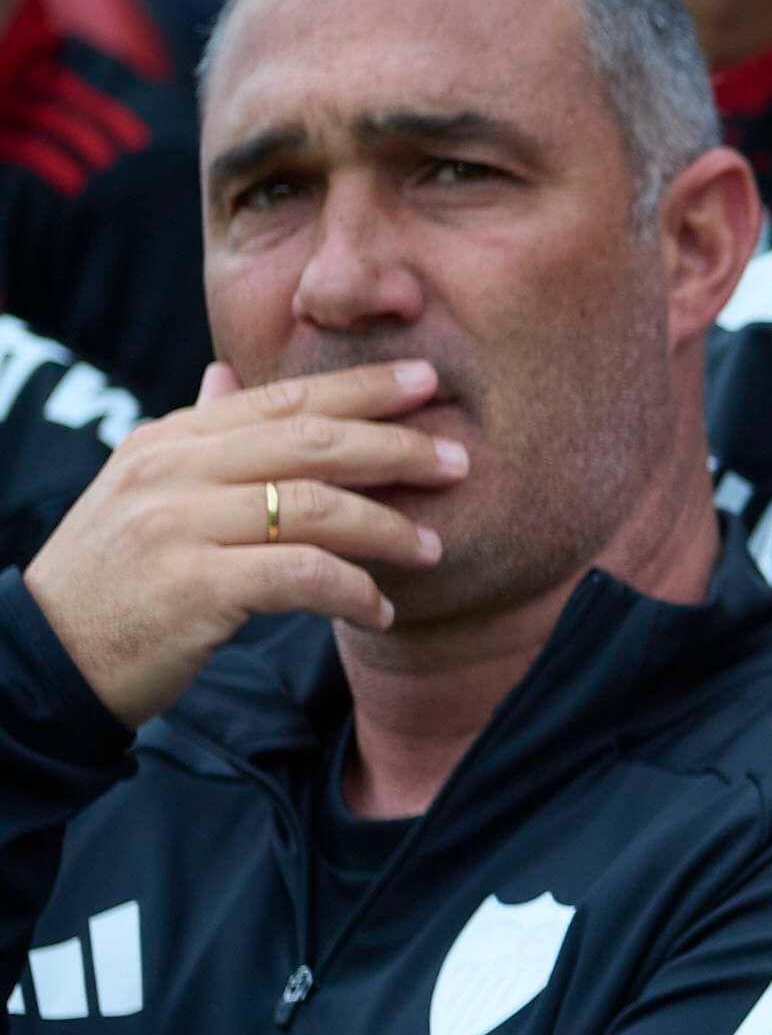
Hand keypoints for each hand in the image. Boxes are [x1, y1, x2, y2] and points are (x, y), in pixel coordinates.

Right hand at [22, 360, 463, 727]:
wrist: (48, 657)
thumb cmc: (114, 577)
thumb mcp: (142, 490)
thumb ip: (194, 435)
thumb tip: (225, 376)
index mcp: (168, 440)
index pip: (281, 400)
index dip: (360, 388)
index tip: (427, 381)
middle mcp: (171, 471)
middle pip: (309, 441)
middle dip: (395, 447)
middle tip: (460, 460)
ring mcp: (179, 526)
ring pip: (314, 507)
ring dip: (387, 529)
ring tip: (432, 549)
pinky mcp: (193, 588)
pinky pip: (301, 576)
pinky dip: (352, 591)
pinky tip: (380, 609)